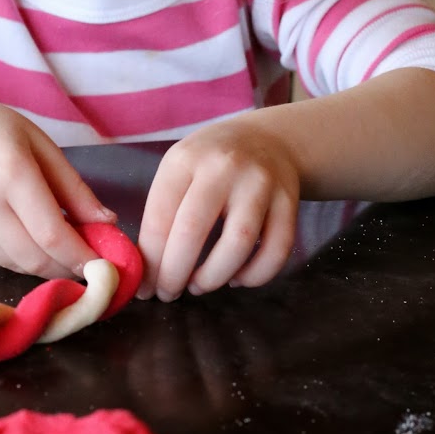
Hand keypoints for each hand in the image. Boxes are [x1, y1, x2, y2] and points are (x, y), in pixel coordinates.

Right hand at [0, 89, 113, 279]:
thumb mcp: (38, 143)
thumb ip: (73, 188)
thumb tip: (106, 223)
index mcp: (9, 172)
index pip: (52, 234)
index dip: (82, 255)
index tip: (105, 263)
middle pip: (35, 259)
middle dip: (68, 268)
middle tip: (89, 263)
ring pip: (17, 265)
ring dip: (46, 265)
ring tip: (65, 250)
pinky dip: (21, 256)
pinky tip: (31, 240)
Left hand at [137, 118, 299, 300]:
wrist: (268, 139)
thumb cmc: (211, 164)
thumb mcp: (180, 169)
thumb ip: (162, 212)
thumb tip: (148, 271)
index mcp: (186, 160)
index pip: (159, 217)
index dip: (150, 260)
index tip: (145, 287)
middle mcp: (223, 168)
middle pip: (193, 232)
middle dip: (174, 274)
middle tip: (167, 295)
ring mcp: (261, 183)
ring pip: (238, 244)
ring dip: (214, 277)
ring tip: (199, 286)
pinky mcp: (289, 201)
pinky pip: (276, 250)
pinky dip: (256, 275)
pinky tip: (237, 278)